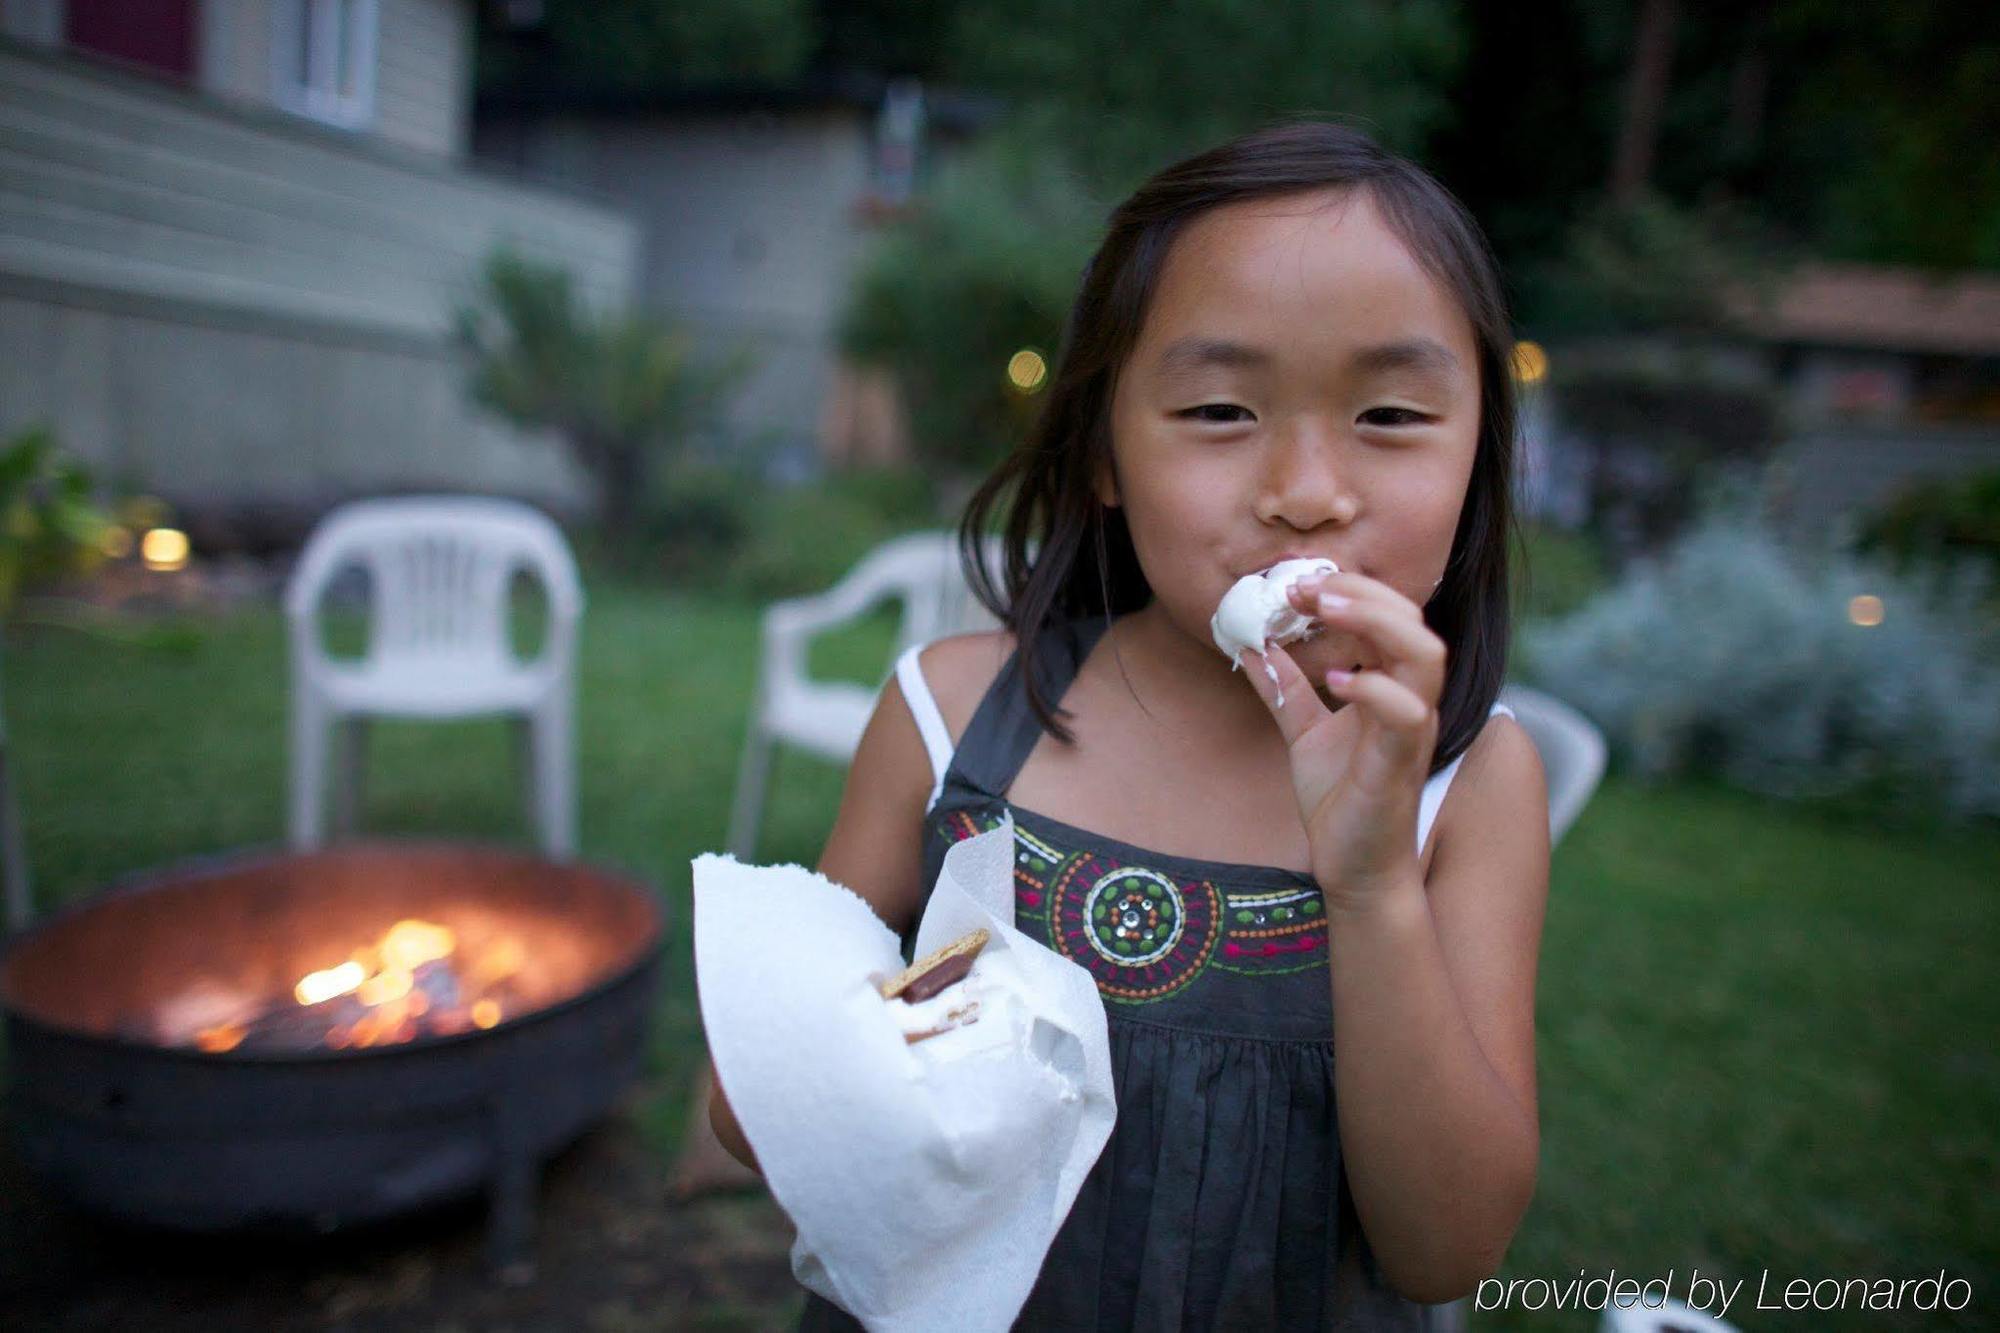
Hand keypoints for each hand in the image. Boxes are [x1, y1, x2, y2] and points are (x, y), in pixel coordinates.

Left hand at [1233, 569, 1447, 911]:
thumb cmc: (1340, 801)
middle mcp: (1411, 700)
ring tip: (1324, 610)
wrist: (1354, 867)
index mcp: (1391, 687)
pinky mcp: (1400, 763)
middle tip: (1304, 586)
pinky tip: (1332, 681)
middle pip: (1414, 621)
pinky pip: (1407, 713)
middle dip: (1362, 592)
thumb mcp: (1303, 734)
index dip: (1348, 590)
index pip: (1389, 616)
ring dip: (1375, 622)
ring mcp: (1412, 730)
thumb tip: (1252, 645)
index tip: (1294, 585)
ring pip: (1426, 655)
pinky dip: (1374, 688)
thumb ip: (1286, 690)